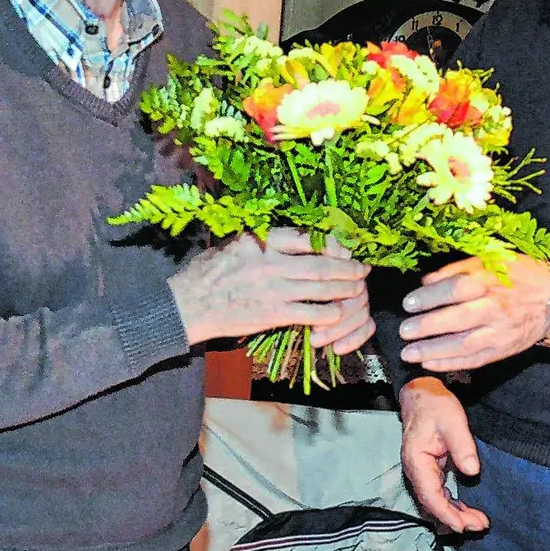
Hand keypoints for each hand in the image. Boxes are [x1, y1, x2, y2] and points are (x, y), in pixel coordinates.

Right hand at [169, 228, 369, 347]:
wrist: (187, 305)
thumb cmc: (207, 272)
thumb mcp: (233, 244)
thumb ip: (261, 240)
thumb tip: (289, 236)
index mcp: (263, 240)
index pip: (307, 237)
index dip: (332, 242)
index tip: (345, 246)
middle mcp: (272, 262)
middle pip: (321, 263)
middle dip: (346, 267)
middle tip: (361, 269)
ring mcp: (274, 289)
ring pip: (320, 287)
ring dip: (344, 289)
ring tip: (357, 289)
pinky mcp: (272, 314)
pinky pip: (309, 312)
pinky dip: (327, 313)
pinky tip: (337, 313)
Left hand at [397, 257, 549, 370]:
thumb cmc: (519, 274)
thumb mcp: (491, 260)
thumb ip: (457, 269)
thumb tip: (426, 281)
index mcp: (490, 281)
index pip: (454, 290)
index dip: (428, 298)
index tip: (408, 304)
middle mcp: (494, 308)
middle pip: (456, 320)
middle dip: (426, 328)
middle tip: (404, 331)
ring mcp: (499, 332)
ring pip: (463, 345)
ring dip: (433, 351)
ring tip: (409, 354)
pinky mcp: (503, 350)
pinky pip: (474, 360)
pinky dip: (451, 364)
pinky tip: (430, 364)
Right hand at [400, 377, 488, 533]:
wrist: (422, 394)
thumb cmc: (434, 405)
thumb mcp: (452, 421)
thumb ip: (462, 446)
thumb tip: (472, 471)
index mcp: (416, 461)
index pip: (430, 495)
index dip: (446, 514)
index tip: (464, 525)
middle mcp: (416, 470)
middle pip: (433, 503)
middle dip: (455, 518)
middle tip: (480, 525)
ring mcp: (421, 471)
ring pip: (436, 500)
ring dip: (455, 513)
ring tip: (478, 521)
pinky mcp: (429, 469)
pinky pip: (439, 493)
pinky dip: (452, 504)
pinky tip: (466, 510)